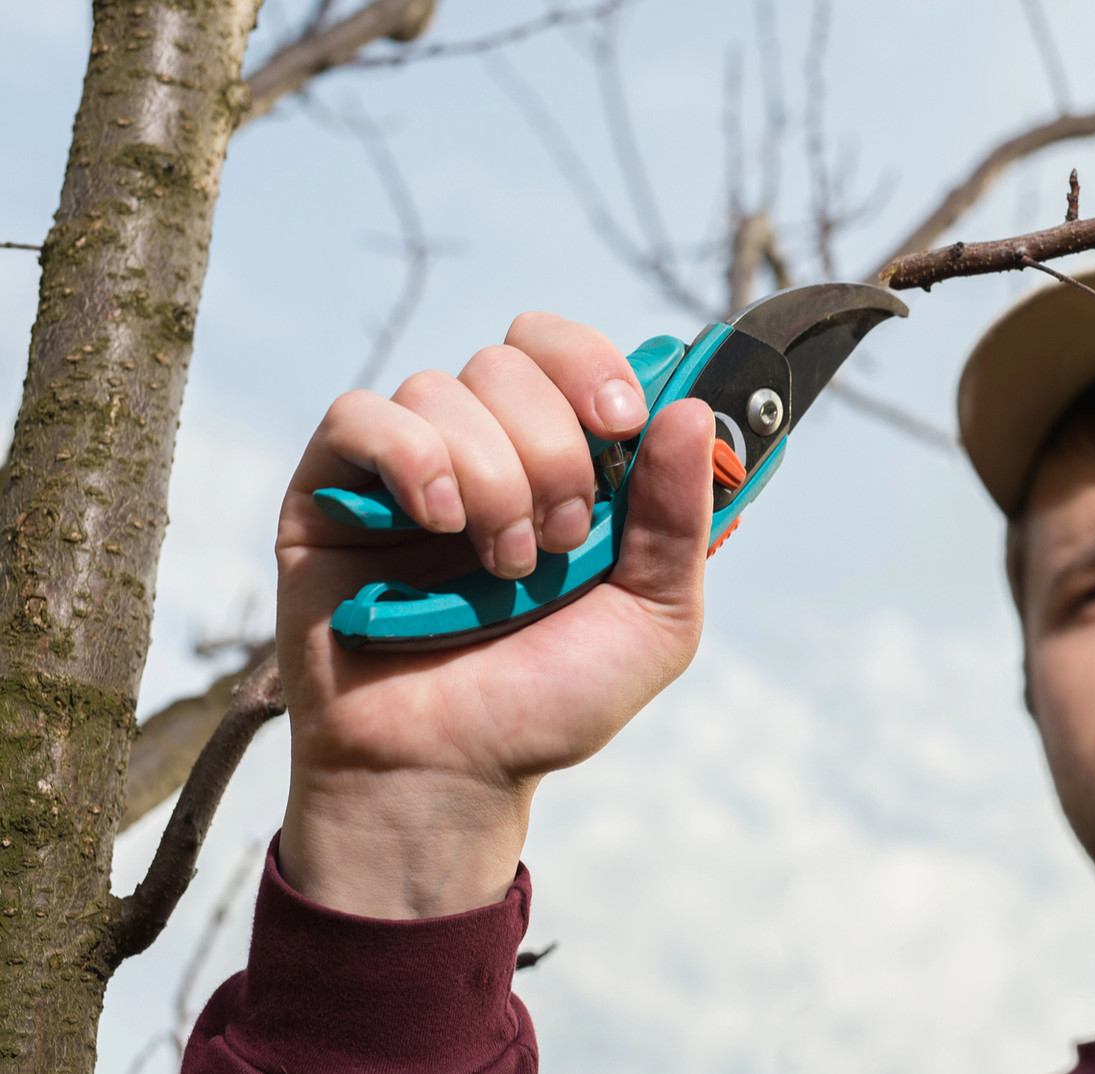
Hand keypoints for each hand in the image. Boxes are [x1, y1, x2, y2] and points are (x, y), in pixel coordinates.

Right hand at [274, 313, 712, 917]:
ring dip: (492, 477)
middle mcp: (480, 448)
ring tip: (502, 567)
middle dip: (552, 446)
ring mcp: (402, 467)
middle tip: (563, 536)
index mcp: (556, 460)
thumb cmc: (548, 700)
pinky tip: (439, 524)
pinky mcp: (329, 492)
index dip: (596, 367)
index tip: (623, 423)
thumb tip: (697, 409)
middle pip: (509, 360)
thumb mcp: (654, 618)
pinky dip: (412, 460)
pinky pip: (361, 415)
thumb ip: (682, 517)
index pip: (566, 351)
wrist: (450, 773)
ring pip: (443, 388)